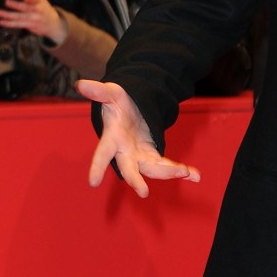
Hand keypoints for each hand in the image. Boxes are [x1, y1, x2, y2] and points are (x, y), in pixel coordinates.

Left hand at [0, 0, 64, 44]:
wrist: (53, 24)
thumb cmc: (44, 8)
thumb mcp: (42, 0)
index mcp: (40, 6)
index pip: (32, 2)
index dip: (27, 0)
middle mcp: (36, 14)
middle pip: (25, 9)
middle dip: (15, 6)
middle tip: (5, 2)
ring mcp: (32, 21)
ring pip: (19, 18)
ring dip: (8, 16)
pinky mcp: (29, 27)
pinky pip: (18, 25)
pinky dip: (10, 24)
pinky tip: (2, 22)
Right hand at [76, 78, 200, 196]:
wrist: (131, 110)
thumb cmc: (118, 102)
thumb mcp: (111, 93)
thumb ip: (99, 91)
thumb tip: (80, 84)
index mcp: (112, 138)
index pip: (102, 153)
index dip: (97, 167)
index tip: (92, 182)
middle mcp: (125, 152)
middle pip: (129, 168)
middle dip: (136, 179)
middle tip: (143, 192)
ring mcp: (140, 157)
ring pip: (154, 169)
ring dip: (169, 172)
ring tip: (186, 172)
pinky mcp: (154, 157)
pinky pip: (168, 166)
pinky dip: (181, 170)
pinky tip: (195, 175)